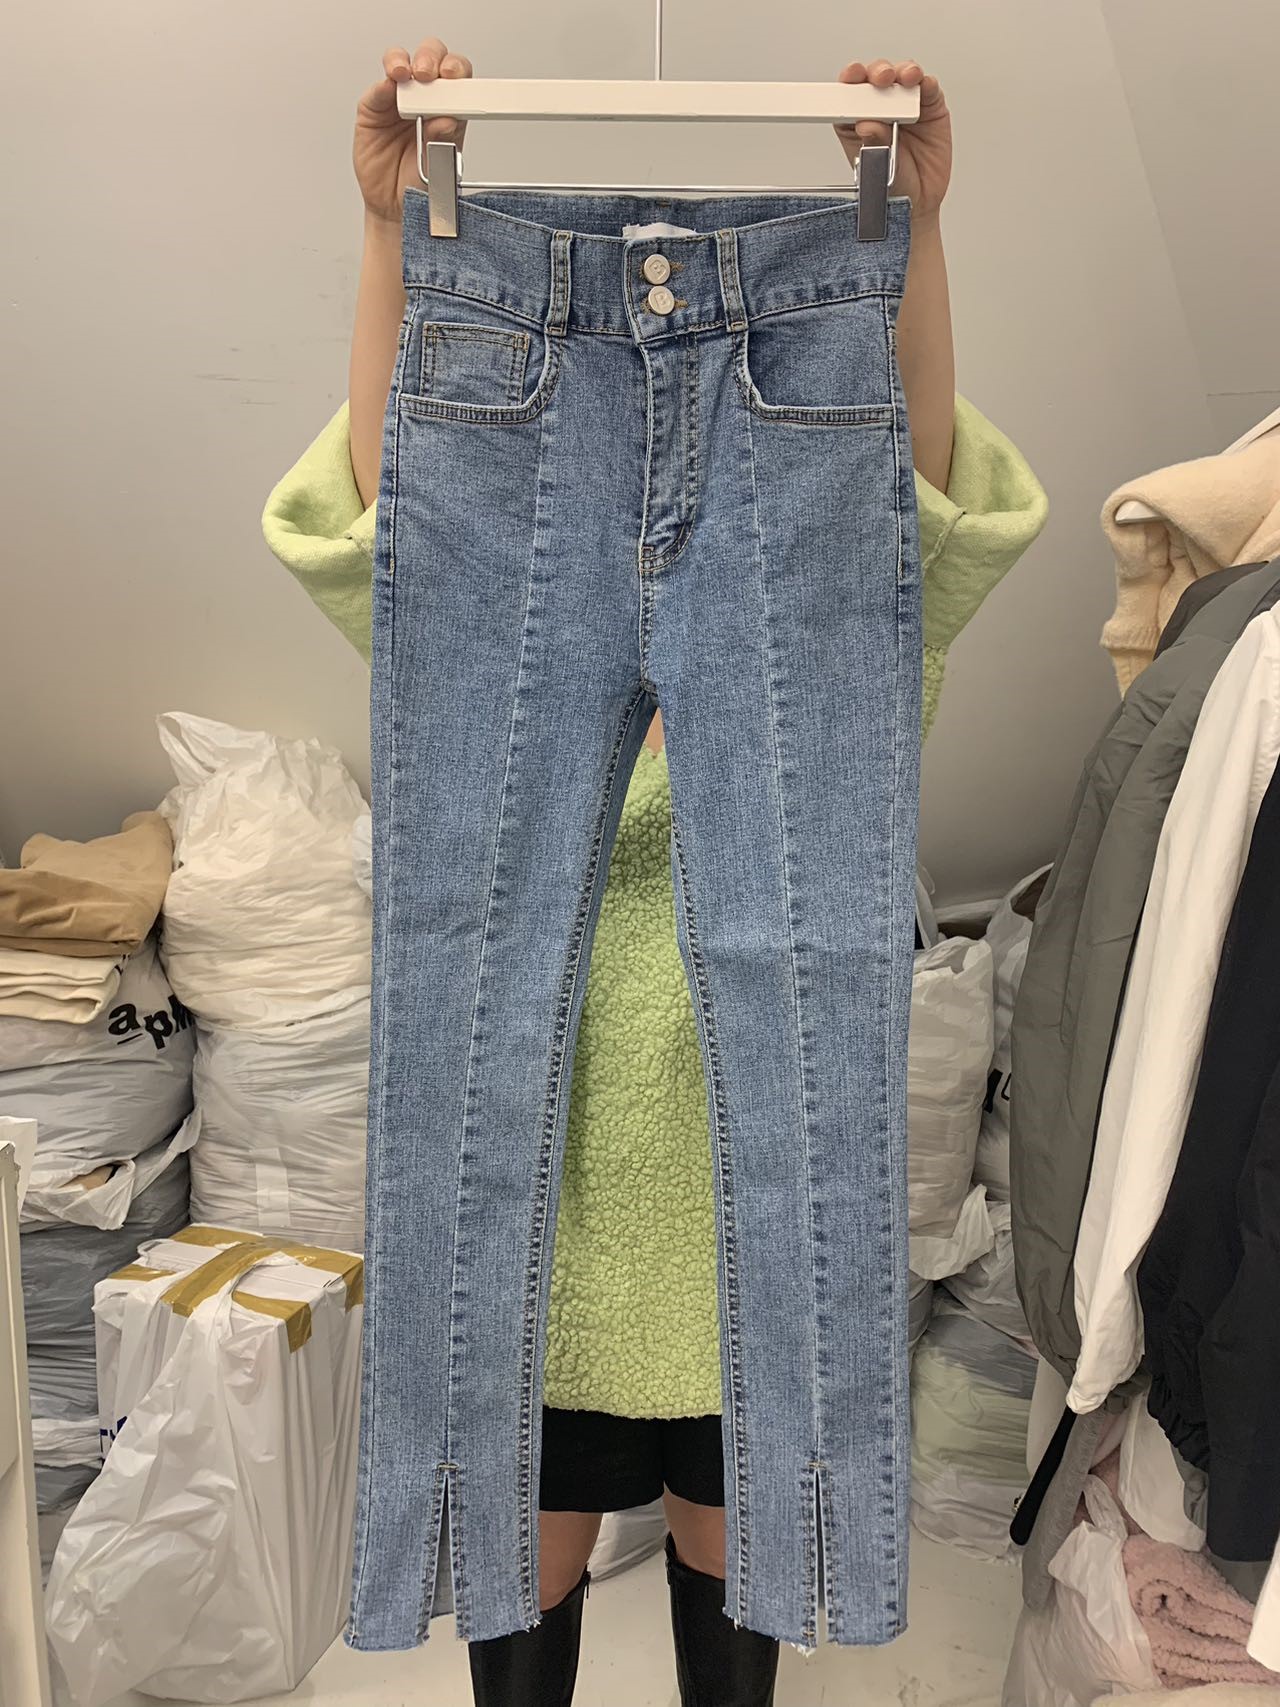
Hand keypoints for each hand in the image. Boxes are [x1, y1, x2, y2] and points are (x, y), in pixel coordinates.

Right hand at [354, 39, 472, 224]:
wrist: (395, 208)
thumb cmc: (421, 186)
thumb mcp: (439, 168)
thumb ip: (442, 142)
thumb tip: (447, 119)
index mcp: (448, 109)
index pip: (457, 77)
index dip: (457, 71)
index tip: (456, 77)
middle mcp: (424, 99)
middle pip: (431, 59)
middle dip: (432, 59)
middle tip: (430, 75)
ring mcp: (398, 100)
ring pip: (401, 63)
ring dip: (405, 62)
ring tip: (409, 75)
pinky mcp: (374, 109)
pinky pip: (377, 90)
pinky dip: (383, 85)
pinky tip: (390, 87)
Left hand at [833, 60, 951, 222]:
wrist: (919, 202)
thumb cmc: (891, 185)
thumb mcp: (877, 167)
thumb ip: (873, 143)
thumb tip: (866, 124)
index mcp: (858, 121)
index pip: (850, 94)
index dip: (850, 80)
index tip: (851, 77)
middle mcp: (881, 108)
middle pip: (875, 78)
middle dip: (877, 72)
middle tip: (880, 79)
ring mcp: (906, 105)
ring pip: (902, 76)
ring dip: (902, 71)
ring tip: (904, 79)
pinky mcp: (930, 107)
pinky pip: (928, 88)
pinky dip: (926, 83)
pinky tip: (922, 84)